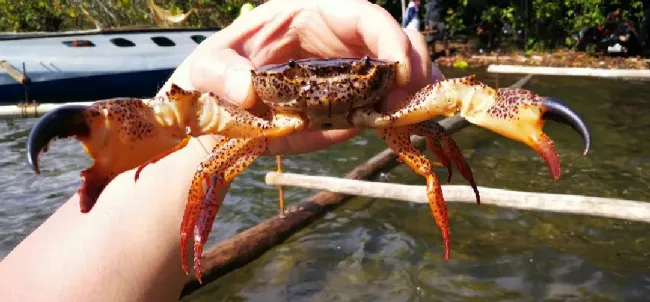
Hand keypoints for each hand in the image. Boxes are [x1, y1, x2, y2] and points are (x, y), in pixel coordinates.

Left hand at [159, 0, 442, 156]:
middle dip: (413, 61)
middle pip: (390, 38)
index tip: (399, 66)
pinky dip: (400, 110)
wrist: (217, 115)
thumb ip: (221, 72)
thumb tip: (249, 89)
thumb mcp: (206, 69)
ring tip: (421, 109)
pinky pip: (382, 101)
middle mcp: (333, 39)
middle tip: (419, 93)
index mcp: (306, 15)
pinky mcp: (347, 102)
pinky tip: (405, 122)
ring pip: (396, 68)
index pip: (359, 13)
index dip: (387, 34)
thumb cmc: (213, 79)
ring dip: (416, 87)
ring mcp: (344, 72)